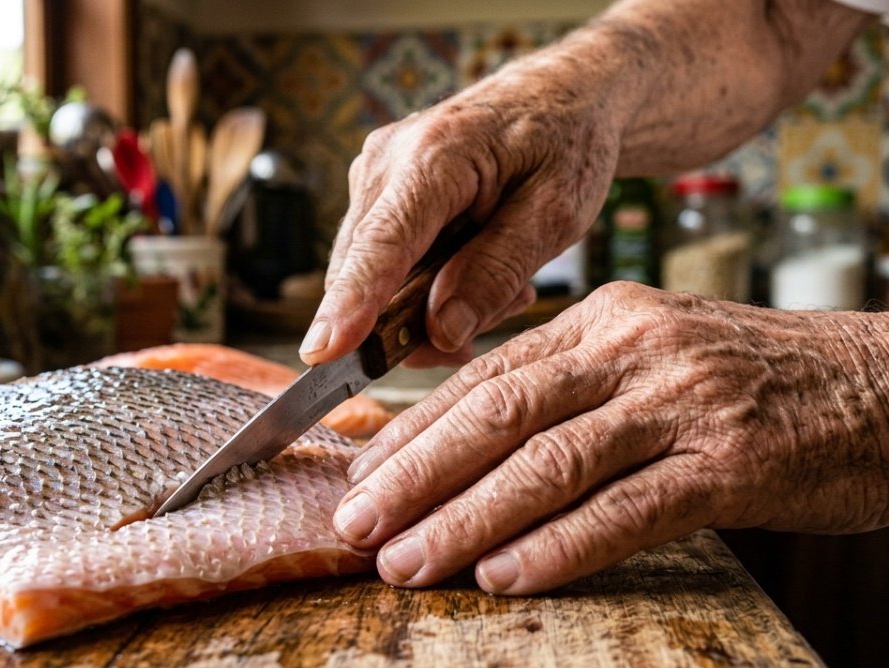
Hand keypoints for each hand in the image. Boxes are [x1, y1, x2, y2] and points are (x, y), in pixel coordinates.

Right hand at [299, 56, 622, 366]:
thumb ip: (497, 271)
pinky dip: (420, 285)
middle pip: (363, 271)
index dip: (351, 303)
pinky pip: (379, 263)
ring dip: (423, 305)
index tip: (322, 352)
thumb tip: (440, 329)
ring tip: (500, 286)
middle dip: (412, 323)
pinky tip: (474, 269)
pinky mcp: (374, 191)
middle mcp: (386, 162)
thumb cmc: (566, 142)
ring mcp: (373, 175)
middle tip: (487, 326)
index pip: (381, 244)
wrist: (559, 93)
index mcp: (436, 156)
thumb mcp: (557, 213)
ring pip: (368, 275)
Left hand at [332, 283, 888, 593]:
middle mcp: (636, 350)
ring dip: (466, 519)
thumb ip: (573, 388)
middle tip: (356, 526)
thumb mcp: (658, 356)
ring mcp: (685, 403)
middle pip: (499, 414)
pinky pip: (627, 511)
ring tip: (407, 565)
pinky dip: (558, 548)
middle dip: (415, 476)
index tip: (360, 476)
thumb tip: (474, 439)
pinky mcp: (733, 463)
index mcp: (606, 319)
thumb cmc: (767, 381)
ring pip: (548, 464)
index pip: (485, 375)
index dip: (413, 430)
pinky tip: (505, 577)